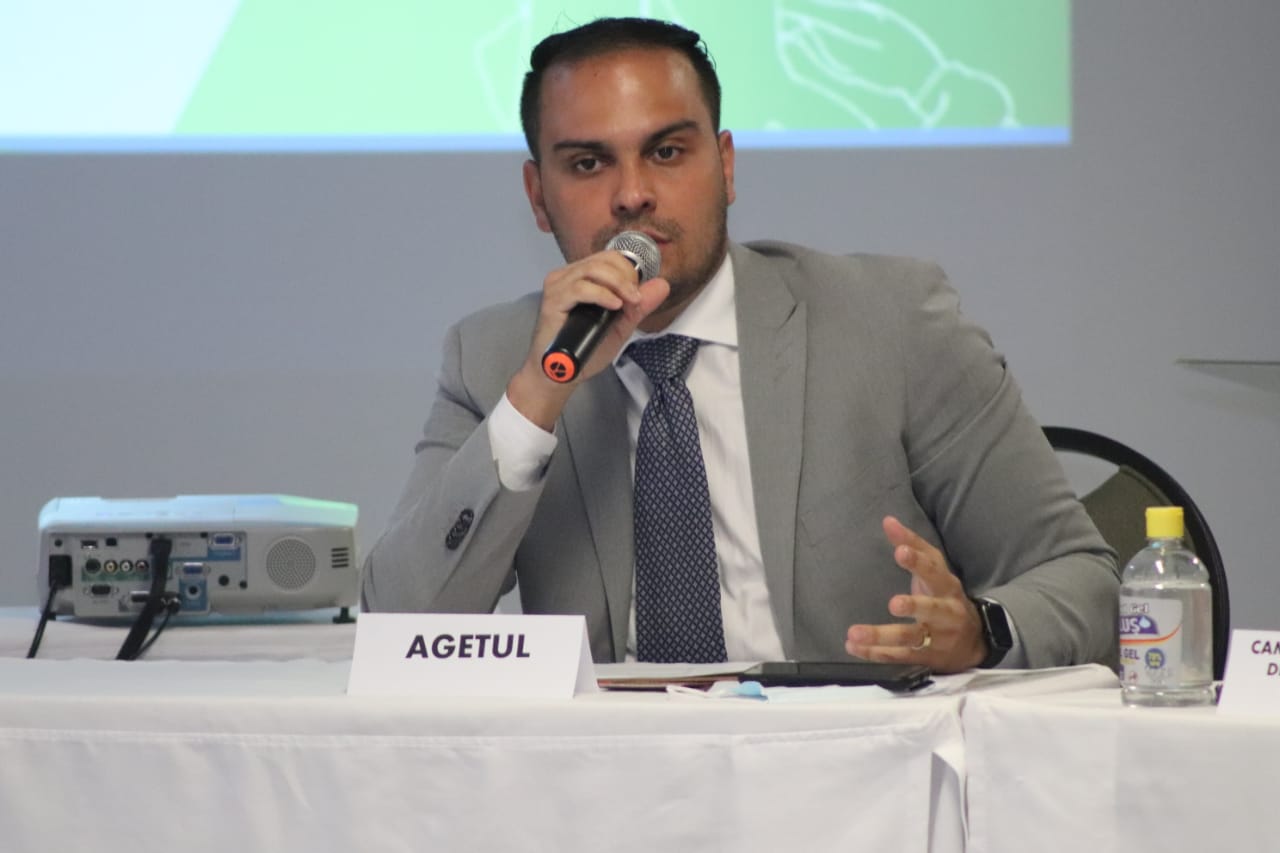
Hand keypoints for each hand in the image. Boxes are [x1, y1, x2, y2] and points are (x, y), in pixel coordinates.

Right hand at [508, 250, 669, 429]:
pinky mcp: (552, 300)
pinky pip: (580, 288)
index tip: (638, 294)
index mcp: (582, 277)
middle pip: (603, 259)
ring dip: (618, 284)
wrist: (562, 374)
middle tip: (635, 299)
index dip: (629, 271)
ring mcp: (558, 286)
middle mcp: (568, 277)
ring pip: (593, 269)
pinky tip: (614, 306)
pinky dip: (601, 294)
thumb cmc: (585, 350)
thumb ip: (639, 307)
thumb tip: (662, 285)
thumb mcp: (620, 327)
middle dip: (626, 277)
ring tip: (628, 302)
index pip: (610, 258)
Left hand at [844, 516, 986, 672]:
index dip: (919, 562)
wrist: (975, 640)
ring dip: (882, 636)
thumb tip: (887, 520)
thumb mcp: (936, 569)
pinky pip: (899, 656)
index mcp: (947, 586)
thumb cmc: (945, 596)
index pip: (935, 571)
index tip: (901, 551)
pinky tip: (853, 647)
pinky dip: (876, 653)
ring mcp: (937, 638)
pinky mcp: (926, 658)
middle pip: (932, 610)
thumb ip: (913, 544)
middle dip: (915, 606)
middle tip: (894, 603)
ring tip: (855, 634)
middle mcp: (946, 613)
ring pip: (911, 638)